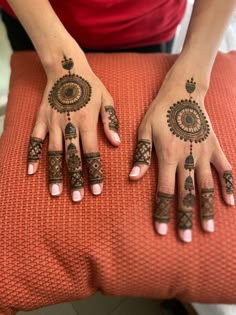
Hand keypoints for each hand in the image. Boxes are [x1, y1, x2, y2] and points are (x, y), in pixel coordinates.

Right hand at [27, 48, 119, 201]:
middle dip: (75, 179)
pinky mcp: (41, 119)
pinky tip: (30, 171)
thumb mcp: (106, 99)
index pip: (91, 152)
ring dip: (54, 173)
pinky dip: (32, 155)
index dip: (94, 172)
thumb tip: (116, 143)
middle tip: (76, 199)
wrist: (66, 67)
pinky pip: (34, 139)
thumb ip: (111, 121)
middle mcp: (69, 125)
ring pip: (53, 152)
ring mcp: (52, 122)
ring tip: (54, 192)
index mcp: (87, 121)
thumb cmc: (90, 85)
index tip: (96, 190)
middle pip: (72, 157)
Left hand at [129, 68, 233, 241]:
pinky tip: (231, 202)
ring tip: (207, 229)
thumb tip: (133, 178)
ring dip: (207, 209)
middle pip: (187, 194)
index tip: (161, 230)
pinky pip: (224, 169)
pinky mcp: (215, 148)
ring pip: (207, 186)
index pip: (164, 190)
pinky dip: (229, 186)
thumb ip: (141, 155)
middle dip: (185, 217)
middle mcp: (187, 159)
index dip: (162, 211)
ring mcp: (204, 154)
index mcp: (168, 156)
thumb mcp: (145, 130)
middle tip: (186, 238)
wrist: (183, 94)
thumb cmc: (160, 112)